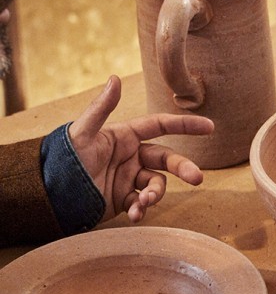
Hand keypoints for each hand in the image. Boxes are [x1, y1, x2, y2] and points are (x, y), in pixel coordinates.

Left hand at [68, 75, 213, 223]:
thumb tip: (115, 78)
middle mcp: (130, 156)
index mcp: (124, 137)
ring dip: (156, 194)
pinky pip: (142, 203)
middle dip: (184, 168)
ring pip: (157, 184)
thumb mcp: (82, 133)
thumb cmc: (63, 159)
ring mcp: (128, 178)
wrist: (49, 195)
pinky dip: (142, 209)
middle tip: (197, 178)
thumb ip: (101, 108)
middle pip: (167, 159)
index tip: (210, 127)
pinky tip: (135, 215)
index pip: (161, 126)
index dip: (185, 126)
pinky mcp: (123, 199)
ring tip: (145, 202)